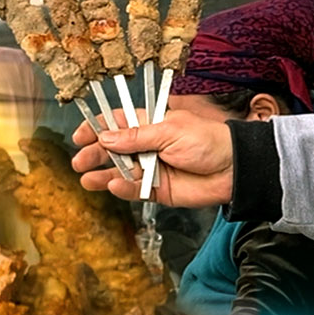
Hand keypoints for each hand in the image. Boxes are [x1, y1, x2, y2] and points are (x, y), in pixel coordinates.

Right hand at [70, 110, 235, 207]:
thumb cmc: (207, 141)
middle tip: (80, 161)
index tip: (81, 135)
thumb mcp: (169, 131)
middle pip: (114, 150)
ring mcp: (152, 169)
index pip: (117, 124)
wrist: (233, 169)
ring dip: (103, 175)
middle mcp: (148, 146)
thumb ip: (136, 136)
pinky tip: (113, 185)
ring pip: (121, 172)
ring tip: (87, 178)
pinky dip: (123, 189)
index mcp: (150, 124)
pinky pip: (135, 190)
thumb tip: (105, 137)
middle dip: (95, 154)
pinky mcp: (158, 190)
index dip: (97, 129)